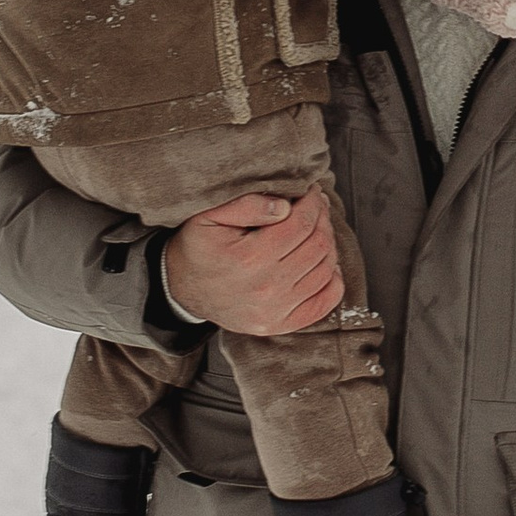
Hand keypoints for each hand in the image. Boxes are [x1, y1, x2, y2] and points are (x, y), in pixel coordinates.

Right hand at [163, 190, 344, 336]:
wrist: (182, 290)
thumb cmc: (198, 248)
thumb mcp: (209, 216)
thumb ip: (246, 205)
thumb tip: (285, 206)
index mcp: (250, 257)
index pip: (301, 223)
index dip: (312, 202)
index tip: (311, 191)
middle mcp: (267, 288)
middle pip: (317, 244)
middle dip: (322, 218)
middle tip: (316, 206)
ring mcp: (275, 311)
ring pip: (325, 269)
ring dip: (328, 244)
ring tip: (317, 228)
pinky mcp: (280, 324)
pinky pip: (324, 302)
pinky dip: (332, 279)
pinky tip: (325, 262)